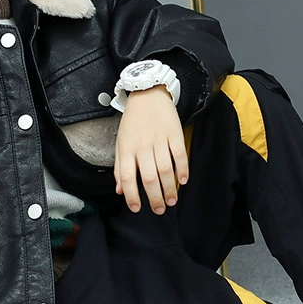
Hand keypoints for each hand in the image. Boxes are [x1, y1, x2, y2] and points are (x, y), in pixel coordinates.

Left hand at [114, 86, 188, 213]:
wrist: (147, 94)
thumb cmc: (133, 122)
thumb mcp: (120, 142)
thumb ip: (119, 167)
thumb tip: (120, 191)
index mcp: (126, 148)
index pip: (126, 176)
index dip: (131, 195)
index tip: (136, 208)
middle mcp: (142, 145)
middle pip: (148, 177)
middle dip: (154, 197)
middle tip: (159, 209)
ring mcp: (159, 139)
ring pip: (165, 169)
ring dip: (169, 188)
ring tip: (171, 201)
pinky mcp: (174, 133)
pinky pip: (179, 155)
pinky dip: (182, 169)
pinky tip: (183, 181)